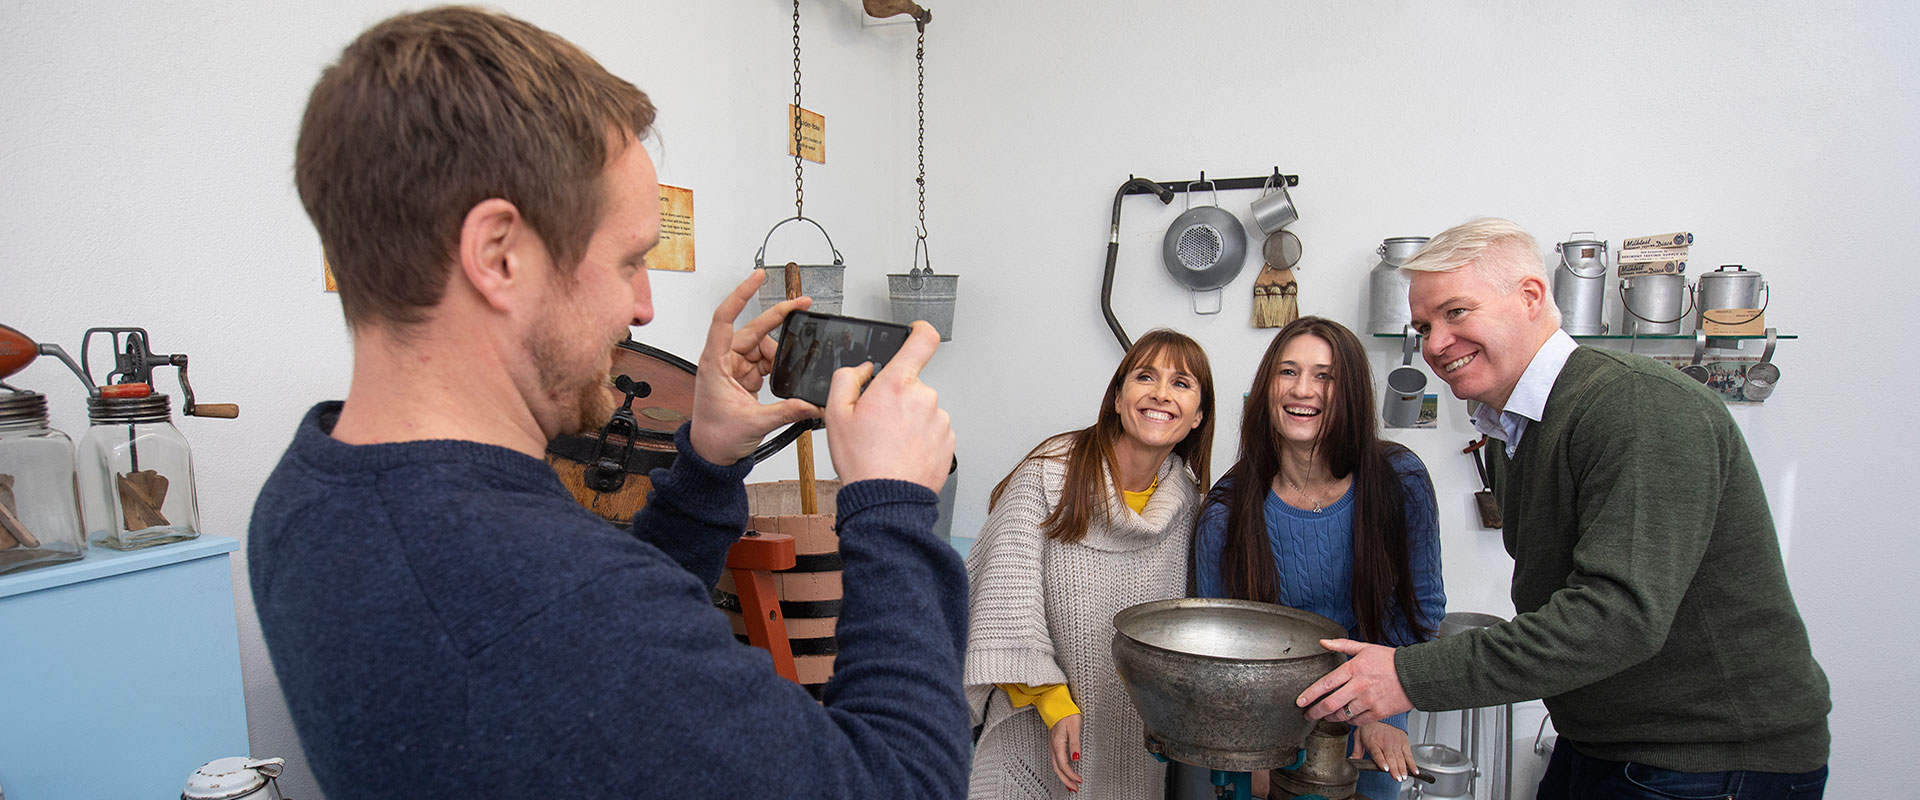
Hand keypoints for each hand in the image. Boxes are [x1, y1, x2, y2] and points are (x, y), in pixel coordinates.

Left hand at [688, 270, 822, 464]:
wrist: (710, 454)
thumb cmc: (715, 436)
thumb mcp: (754, 423)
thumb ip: (787, 411)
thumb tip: (811, 403)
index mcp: (714, 363)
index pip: (725, 319)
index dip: (741, 294)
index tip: (758, 277)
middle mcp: (722, 360)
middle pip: (752, 328)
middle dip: (777, 316)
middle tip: (803, 305)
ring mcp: (733, 367)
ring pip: (762, 345)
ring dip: (779, 353)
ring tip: (789, 369)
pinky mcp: (743, 376)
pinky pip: (765, 361)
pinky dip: (778, 365)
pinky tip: (784, 373)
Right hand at [823, 321, 953, 491]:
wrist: (886, 501)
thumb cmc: (863, 462)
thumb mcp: (835, 415)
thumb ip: (847, 379)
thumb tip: (863, 370)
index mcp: (897, 384)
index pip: (923, 340)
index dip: (919, 331)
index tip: (915, 333)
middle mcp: (924, 397)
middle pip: (912, 385)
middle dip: (897, 398)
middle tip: (878, 423)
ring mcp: (940, 420)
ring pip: (923, 410)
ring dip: (909, 420)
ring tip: (890, 444)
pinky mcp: (949, 440)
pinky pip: (933, 430)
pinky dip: (920, 438)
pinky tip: (903, 453)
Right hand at [1048, 712, 1082, 791]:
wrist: (1057, 705)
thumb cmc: (1067, 714)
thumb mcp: (1074, 728)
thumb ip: (1075, 744)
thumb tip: (1076, 758)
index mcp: (1057, 744)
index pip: (1064, 765)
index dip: (1071, 775)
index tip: (1079, 781)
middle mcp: (1053, 746)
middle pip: (1057, 769)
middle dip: (1066, 781)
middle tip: (1074, 789)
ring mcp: (1052, 746)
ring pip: (1056, 766)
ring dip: (1063, 777)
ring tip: (1071, 785)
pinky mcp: (1054, 744)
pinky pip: (1056, 761)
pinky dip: (1061, 770)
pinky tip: (1066, 772)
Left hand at [1296, 639, 1411, 726]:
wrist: (1416, 675)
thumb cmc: (1391, 661)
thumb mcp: (1366, 648)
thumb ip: (1342, 645)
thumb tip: (1323, 642)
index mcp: (1354, 669)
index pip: (1325, 683)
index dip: (1310, 694)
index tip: (1300, 701)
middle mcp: (1359, 686)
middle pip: (1330, 704)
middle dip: (1315, 712)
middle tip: (1308, 715)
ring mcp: (1368, 701)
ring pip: (1342, 715)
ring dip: (1330, 717)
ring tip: (1325, 716)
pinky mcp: (1378, 713)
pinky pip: (1357, 721)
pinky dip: (1348, 721)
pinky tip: (1345, 718)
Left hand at [1352, 721, 1416, 782]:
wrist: (1380, 716)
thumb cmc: (1369, 728)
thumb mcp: (1358, 737)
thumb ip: (1356, 750)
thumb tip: (1351, 760)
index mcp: (1373, 742)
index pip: (1377, 753)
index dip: (1381, 761)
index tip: (1385, 768)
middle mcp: (1385, 742)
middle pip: (1390, 757)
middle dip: (1394, 769)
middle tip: (1397, 778)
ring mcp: (1395, 742)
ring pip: (1400, 757)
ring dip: (1403, 768)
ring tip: (1404, 777)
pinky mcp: (1404, 742)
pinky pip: (1409, 754)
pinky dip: (1412, 763)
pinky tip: (1414, 771)